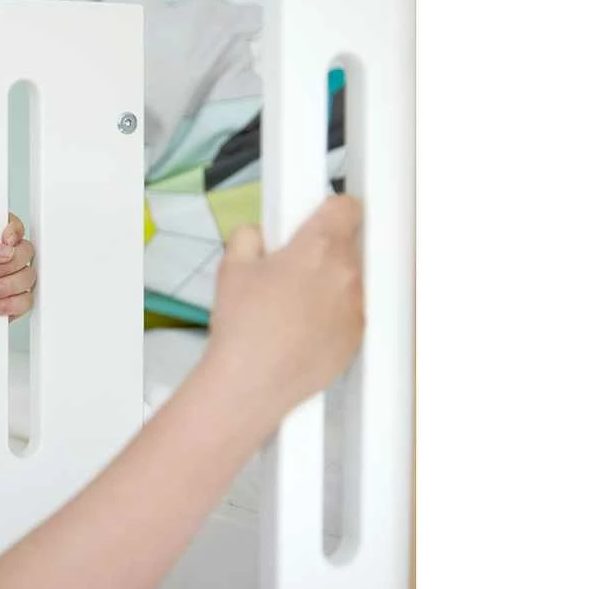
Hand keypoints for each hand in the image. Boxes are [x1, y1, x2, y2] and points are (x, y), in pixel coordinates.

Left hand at [0, 214, 36, 365]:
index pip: (8, 230)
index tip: (6, 239)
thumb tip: (4, 248)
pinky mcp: (7, 310)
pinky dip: (9, 305)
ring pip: (28, 278)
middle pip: (25, 252)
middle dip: (8, 264)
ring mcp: (2, 288)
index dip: (13, 232)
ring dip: (6, 287)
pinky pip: (26, 302)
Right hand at [203, 194, 364, 430]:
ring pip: (350, 281)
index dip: (330, 209)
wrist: (251, 382)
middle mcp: (346, 273)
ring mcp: (356, 308)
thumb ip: (250, 236)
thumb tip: (257, 235)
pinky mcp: (357, 338)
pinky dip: (332, 316)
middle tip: (291, 267)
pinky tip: (300, 329)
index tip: (319, 216)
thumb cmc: (243, 326)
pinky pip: (350, 314)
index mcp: (320, 246)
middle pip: (348, 245)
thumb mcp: (231, 266)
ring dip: (329, 284)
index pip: (347, 206)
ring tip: (291, 304)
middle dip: (323, 251)